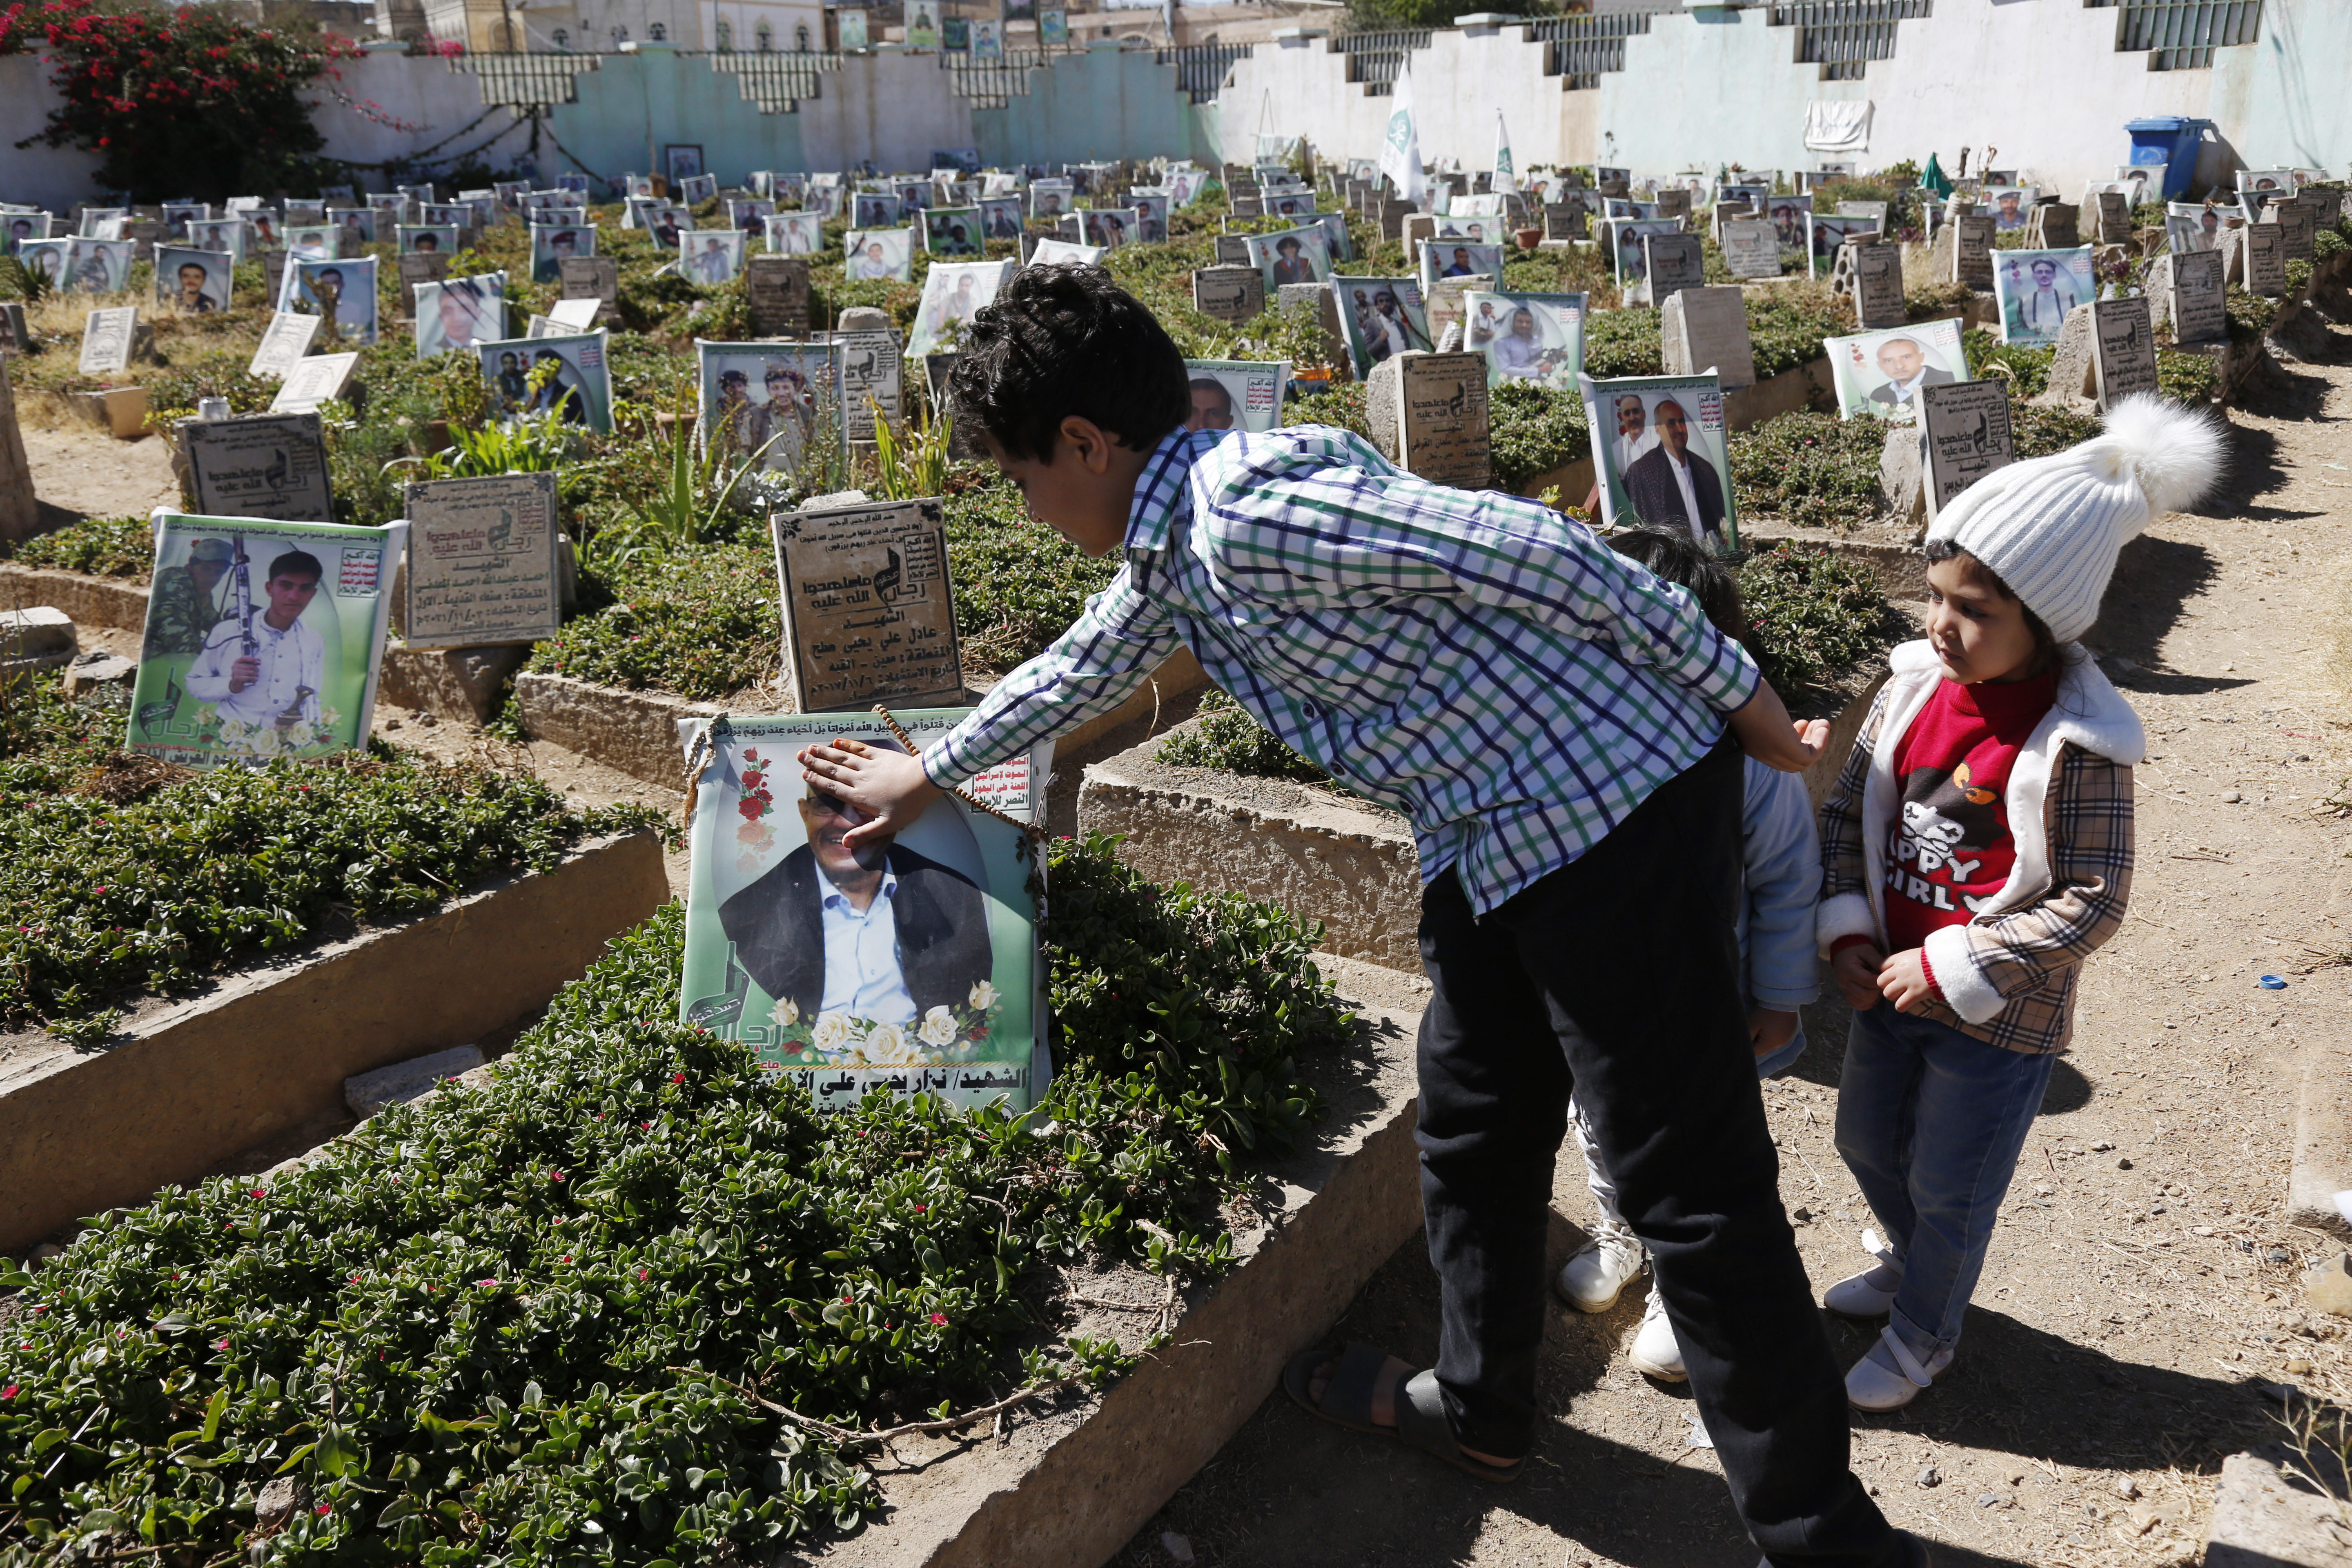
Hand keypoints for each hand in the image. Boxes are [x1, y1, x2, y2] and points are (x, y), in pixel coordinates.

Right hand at [229, 656, 259, 693]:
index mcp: (237, 662)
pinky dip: (254, 679)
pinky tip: (255, 679)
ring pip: (251, 672)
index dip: (253, 660)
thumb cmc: (242, 675)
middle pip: (251, 666)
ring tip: (256, 676)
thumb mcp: (246, 667)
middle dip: (256, 670)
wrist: (236, 685)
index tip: (259, 663)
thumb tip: (259, 660)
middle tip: (257, 673)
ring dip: (256, 675)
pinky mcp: (237, 678)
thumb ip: (252, 663)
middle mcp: (235, 666)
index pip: (245, 658)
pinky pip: (249, 678)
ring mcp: (235, 672)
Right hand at [797, 739, 941, 852]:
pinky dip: (847, 744)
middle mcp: (859, 779)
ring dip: (825, 752)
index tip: (804, 774)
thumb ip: (865, 834)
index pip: (833, 788)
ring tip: (810, 747)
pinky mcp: (879, 755)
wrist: (922, 781)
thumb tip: (845, 844)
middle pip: (833, 770)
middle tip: (799, 756)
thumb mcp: (887, 825)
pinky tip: (837, 741)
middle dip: (815, 763)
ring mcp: (869, 765)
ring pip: (842, 758)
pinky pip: (859, 748)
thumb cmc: (907, 805)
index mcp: (859, 797)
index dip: (817, 781)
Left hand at [1726, 682, 1827, 772]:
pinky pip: (1809, 756)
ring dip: (1816, 742)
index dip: (1793, 742)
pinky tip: (1823, 726)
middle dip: (1806, 743)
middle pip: (1792, 762)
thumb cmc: (1745, 694)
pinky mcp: (1786, 748)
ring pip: (1802, 762)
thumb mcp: (1758, 711)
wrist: (1739, 693)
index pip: (1779, 757)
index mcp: (1755, 746)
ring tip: (1822, 723)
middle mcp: (1764, 755)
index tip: (1799, 724)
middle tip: (1812, 724)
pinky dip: (1820, 743)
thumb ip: (1768, 719)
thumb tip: (1776, 715)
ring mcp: (1775, 753)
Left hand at [1748, 1006, 1799, 1060]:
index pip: (1757, 1052)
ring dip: (1766, 1034)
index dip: (1750, 1045)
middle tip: (1756, 1025)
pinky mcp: (1791, 1029)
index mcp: (1772, 1043)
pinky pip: (1779, 1034)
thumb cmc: (1766, 1012)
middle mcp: (1782, 1043)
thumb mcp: (1753, 1023)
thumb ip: (1748, 1036)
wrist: (1783, 998)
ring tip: (1765, 1022)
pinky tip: (1772, 1020)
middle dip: (1758, 1039)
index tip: (1748, 1034)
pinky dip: (1774, 1030)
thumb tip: (1745, 1045)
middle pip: (1765, 1046)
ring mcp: (1788, 1036)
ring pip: (1772, 1040)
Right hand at [1831, 942, 1884, 1009]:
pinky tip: (1871, 995)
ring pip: (1861, 1002)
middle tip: (1882, 983)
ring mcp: (1843, 989)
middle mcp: (1843, 982)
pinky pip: (1856, 1005)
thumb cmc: (1857, 949)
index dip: (1880, 982)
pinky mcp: (1845, 994)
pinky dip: (1866, 1003)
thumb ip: (1878, 961)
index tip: (1887, 977)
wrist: (1843, 951)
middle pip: (1865, 995)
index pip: (1868, 981)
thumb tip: (1890, 973)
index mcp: (1848, 970)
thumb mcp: (1868, 950)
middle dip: (1877, 991)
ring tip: (1876, 988)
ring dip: (1873, 998)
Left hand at [1877, 948, 1934, 1013]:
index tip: (1893, 977)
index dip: (1886, 974)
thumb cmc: (1934, 957)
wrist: (1949, 962)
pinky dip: (1901, 1006)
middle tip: (1897, 988)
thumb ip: (1905, 960)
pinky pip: (1899, 1005)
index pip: (1881, 967)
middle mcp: (1900, 970)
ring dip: (1893, 997)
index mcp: (1899, 958)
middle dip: (1887, 986)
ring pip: (1888, 994)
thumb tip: (1899, 966)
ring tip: (1901, 996)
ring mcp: (1907, 982)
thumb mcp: (1915, 953)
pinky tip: (1906, 1004)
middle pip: (1880, 982)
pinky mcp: (1915, 993)